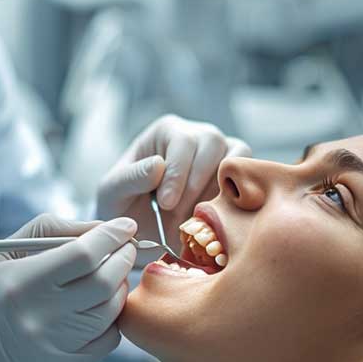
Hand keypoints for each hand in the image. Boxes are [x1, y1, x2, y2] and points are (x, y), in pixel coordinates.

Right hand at [0, 214, 137, 361]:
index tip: (124, 226)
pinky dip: (110, 318)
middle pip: (106, 282)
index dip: (111, 236)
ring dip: (119, 287)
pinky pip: (107, 340)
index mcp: (22, 284)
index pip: (85, 255)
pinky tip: (96, 307)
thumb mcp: (0, 254)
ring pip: (111, 311)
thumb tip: (102, 229)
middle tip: (125, 248)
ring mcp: (56, 350)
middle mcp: (41, 319)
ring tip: (110, 274)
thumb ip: (52, 232)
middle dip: (123, 258)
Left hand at [96, 116, 249, 258]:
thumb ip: (130, 177)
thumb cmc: (123, 205)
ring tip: (195, 216)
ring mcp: (219, 154)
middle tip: (179, 214)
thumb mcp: (113, 192)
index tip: (165, 203)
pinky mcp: (235, 176)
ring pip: (237, 156)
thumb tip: (158, 165)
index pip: (182, 141)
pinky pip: (249, 176)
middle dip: (196, 183)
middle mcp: (196, 135)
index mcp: (166, 131)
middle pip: (212, 142)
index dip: (177, 173)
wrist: (139, 230)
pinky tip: (215, 217)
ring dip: (217, 190)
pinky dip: (237, 197)